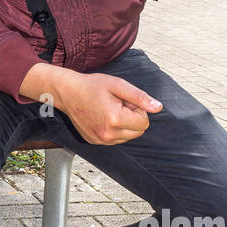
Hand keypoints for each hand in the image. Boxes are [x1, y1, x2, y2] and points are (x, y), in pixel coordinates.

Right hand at [22, 64, 161, 144]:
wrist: (67, 92)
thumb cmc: (92, 86)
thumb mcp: (118, 85)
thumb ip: (140, 97)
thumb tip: (158, 108)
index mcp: (115, 119)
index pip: (144, 122)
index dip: (137, 108)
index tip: (124, 100)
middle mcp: (108, 134)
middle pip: (138, 131)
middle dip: (132, 117)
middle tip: (117, 104)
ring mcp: (100, 140)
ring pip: (128, 137)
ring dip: (124, 124)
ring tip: (109, 109)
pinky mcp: (95, 141)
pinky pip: (116, 139)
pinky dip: (115, 129)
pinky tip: (103, 117)